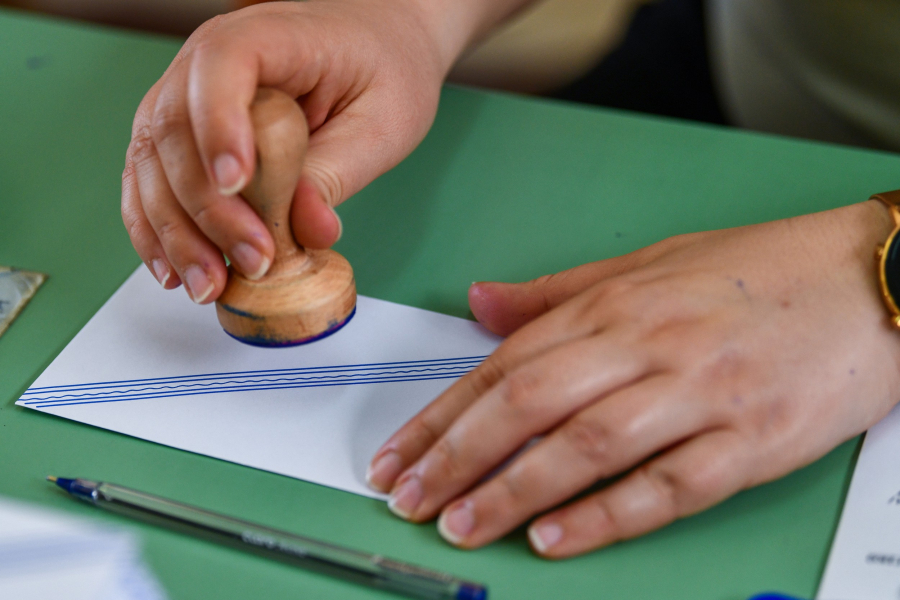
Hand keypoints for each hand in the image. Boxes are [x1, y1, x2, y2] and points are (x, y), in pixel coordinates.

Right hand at [121, 0, 447, 302]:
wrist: (378, 45)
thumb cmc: (383, 67)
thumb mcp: (384, 120)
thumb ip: (338, 172)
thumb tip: (307, 229)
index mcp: (268, 35)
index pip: (223, 65)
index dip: (219, 124)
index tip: (236, 184)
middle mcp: (209, 60)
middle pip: (175, 127)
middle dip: (206, 208)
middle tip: (252, 260)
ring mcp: (188, 97)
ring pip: (151, 163)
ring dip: (175, 232)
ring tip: (209, 283)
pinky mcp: (185, 136)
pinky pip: (151, 182)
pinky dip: (158, 228)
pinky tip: (177, 269)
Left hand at [367, 200, 899, 557]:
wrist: (868, 279)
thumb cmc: (755, 271)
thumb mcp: (649, 263)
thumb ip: (557, 292)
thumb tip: (480, 302)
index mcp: (616, 303)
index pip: (506, 364)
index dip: (442, 414)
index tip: (398, 453)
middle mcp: (648, 345)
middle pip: (529, 404)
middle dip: (457, 455)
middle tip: (407, 496)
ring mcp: (700, 394)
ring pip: (585, 446)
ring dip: (514, 491)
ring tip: (460, 525)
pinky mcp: (753, 441)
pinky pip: (667, 486)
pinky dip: (606, 515)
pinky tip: (556, 537)